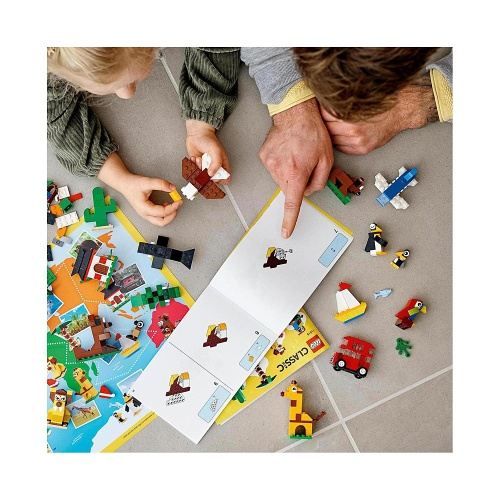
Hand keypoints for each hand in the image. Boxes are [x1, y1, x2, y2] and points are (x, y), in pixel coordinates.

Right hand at [98, 152, 181, 225]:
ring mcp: (146, 214)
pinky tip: (166, 204)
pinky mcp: (147, 212)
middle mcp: (145, 214)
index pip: (162, 212)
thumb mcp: (147, 182)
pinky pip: (158, 217)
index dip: (172, 207)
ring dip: (169, 215)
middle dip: (172, 215)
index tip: (179, 201)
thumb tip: (172, 188)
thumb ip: (160, 184)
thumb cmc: (132, 184)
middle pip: (162, 222)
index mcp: (144, 208)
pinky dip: (165, 213)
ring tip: (173, 204)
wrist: (124, 184)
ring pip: (160, 221)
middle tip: (177, 205)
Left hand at [185, 120, 230, 182]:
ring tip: (200, 158)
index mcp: (222, 164)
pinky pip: (194, 171)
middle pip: (212, 179)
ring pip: (201, 176)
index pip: (225, 178)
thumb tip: (211, 174)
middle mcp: (214, 167)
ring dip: (199, 168)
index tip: (213, 175)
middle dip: (206, 174)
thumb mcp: (216, 151)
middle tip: (204, 167)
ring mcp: (205, 167)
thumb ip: (216, 163)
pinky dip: (193, 165)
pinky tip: (195, 158)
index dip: (220, 179)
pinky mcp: (197, 166)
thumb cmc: (209, 140)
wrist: (197, 134)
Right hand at [259, 99, 332, 237]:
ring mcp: (269, 163)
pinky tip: (288, 150)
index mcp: (296, 174)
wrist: (295, 111)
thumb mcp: (327, 159)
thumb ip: (319, 182)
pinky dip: (282, 162)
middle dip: (298, 181)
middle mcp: (279, 171)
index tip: (286, 231)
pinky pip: (274, 167)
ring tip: (296, 153)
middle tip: (306, 163)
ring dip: (290, 171)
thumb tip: (309, 192)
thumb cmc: (312, 132)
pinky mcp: (263, 156)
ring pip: (281, 178)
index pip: (292, 204)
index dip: (289, 220)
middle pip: (289, 188)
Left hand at [321, 85, 436, 154]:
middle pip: (327, 129)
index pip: (324, 115)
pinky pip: (342, 148)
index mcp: (349, 115)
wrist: (401, 110)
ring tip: (334, 125)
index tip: (319, 109)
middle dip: (324, 123)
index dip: (321, 111)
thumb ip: (340, 101)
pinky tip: (342, 134)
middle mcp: (352, 131)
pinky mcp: (362, 149)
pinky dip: (340, 141)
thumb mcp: (358, 97)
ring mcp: (357, 142)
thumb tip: (323, 101)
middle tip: (323, 119)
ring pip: (333, 140)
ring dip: (331, 133)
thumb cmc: (381, 101)